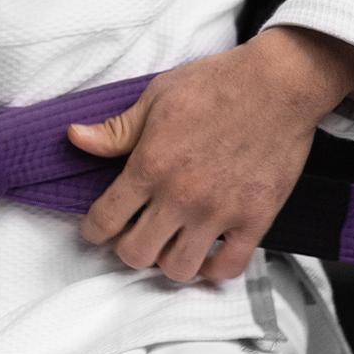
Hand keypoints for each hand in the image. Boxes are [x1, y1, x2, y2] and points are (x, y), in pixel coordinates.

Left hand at [66, 31, 353, 283]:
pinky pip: (228, 268)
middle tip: (135, 232)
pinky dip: (212, 269)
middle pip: (136, 253)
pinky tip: (206, 251)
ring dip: (168, 260)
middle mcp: (181, 196)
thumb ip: (116, 130)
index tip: (98, 228)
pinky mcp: (255, 219)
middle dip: (127, 247)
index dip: (93, 230)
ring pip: (179, 268)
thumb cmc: (216, 84)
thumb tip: (75, 138)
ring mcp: (219, 212)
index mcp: (150, 165)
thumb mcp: (155, 98)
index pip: (105, 220)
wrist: (278, 84)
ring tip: (170, 241)